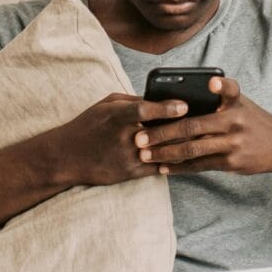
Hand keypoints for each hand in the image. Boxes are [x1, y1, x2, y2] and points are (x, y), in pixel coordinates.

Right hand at [43, 93, 189, 187]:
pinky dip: (173, 161)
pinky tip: (187, 155)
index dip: (166, 108)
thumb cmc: (89, 125)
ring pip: (162, 152)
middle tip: (203, 122)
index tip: (184, 106)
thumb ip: (132, 101)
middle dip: (183, 128)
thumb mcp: (105, 105)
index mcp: (114, 116)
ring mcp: (125, 157)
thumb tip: (159, 98)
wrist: (67, 157)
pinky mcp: (128, 173)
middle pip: (159, 133)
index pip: (144, 110)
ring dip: (183, 146)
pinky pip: (157, 167)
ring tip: (201, 139)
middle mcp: (121, 137)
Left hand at [133, 78, 271, 175]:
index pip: (230, 89)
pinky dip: (179, 167)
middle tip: (139, 137)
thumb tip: (177, 100)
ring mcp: (232, 144)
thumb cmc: (251, 119)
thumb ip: (217, 99)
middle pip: (193, 126)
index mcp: (236, 103)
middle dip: (163, 133)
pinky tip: (163, 168)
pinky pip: (199, 165)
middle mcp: (235, 122)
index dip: (220, 84)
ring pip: (193, 149)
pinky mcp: (230, 163)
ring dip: (165, 153)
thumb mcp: (241, 103)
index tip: (210, 82)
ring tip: (145, 155)